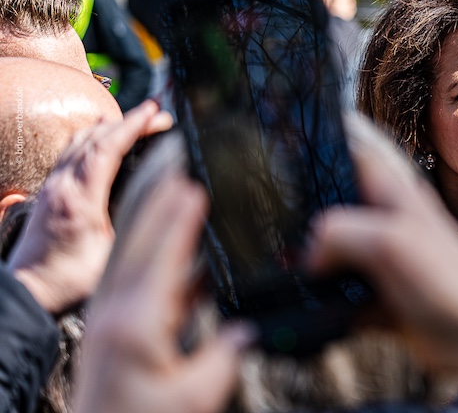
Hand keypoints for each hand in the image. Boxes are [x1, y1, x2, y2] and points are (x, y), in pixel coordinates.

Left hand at [9, 100, 172, 313]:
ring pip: (79, 141)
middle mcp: (62, 186)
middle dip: (128, 121)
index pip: (107, 148)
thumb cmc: (69, 281)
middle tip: (157, 114)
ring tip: (135, 122)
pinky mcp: (49, 192)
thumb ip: (138, 227)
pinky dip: (94, 138)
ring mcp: (52, 186)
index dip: (133, 126)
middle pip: (94, 138)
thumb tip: (172, 208)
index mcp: (80, 198)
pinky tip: (105, 142)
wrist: (28, 291)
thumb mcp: (113, 257)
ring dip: (109, 127)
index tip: (156, 113)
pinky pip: (71, 152)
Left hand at [73, 173, 251, 412]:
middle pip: (138, 241)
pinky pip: (140, 278)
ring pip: (134, 254)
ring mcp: (112, 318)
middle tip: (182, 164)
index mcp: (135, 324)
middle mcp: (117, 312)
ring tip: (181, 187)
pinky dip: (163, 254)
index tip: (196, 184)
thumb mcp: (193, 400)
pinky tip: (192, 250)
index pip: (160, 255)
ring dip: (156, 217)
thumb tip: (248, 329)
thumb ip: (224, 358)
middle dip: (160, 199)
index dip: (179, 218)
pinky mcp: (117, 329)